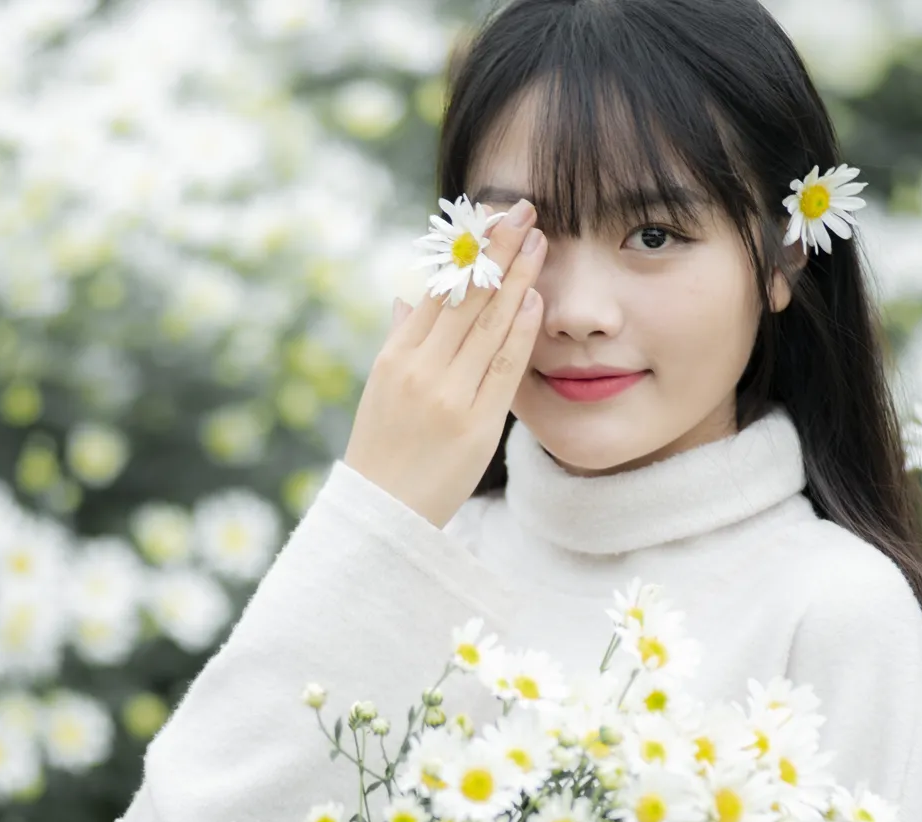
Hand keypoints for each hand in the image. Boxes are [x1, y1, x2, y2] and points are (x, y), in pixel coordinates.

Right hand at [343, 198, 545, 527]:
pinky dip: (520, 329)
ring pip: (488, 323)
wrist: (383, 512)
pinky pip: (503, 367)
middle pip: (465, 297)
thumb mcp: (382, 390)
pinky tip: (536, 297)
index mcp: (397, 356)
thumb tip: (406, 299)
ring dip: (515, 277)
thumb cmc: (384, 450)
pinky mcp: (476, 422)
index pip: (436, 291)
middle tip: (523, 209)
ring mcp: (448, 394)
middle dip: (495, 249)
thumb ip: (400, 341)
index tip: (487, 218)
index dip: (465, 252)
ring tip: (538, 238)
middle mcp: (420, 368)